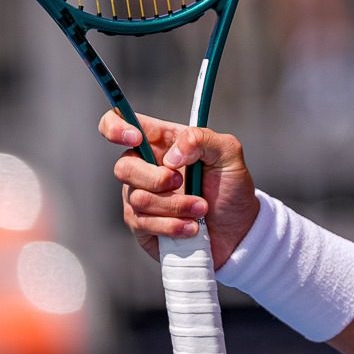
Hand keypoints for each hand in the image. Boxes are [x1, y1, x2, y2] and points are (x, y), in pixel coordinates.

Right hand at [99, 111, 261, 268]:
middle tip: (182, 182)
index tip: (135, 139)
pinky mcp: (142, 225)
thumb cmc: (231, 187)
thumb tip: (171, 156)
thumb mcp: (229, 153)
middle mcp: (145, 167)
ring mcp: (140, 196)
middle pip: (123, 167)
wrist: (237, 230)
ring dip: (175, 205)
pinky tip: (192, 227)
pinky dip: (173, 225)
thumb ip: (202, 138)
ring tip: (201, 208)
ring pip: (138, 198)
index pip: (119, 123)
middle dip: (156, 179)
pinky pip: (144, 223)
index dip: (116, 127)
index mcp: (162, 141)